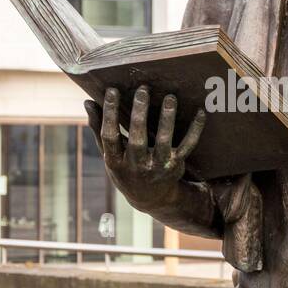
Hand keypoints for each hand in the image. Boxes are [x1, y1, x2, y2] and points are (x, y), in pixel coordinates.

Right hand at [84, 85, 205, 211]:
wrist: (150, 198)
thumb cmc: (126, 168)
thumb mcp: (109, 153)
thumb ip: (98, 128)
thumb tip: (87, 102)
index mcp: (115, 161)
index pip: (110, 136)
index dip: (109, 114)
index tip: (112, 90)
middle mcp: (136, 165)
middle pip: (137, 139)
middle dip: (139, 113)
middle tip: (143, 89)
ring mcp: (157, 166)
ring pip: (164, 141)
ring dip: (167, 119)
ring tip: (170, 98)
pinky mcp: (175, 165)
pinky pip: (187, 146)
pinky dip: (194, 130)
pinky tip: (200, 113)